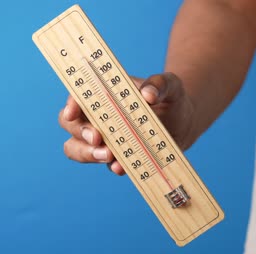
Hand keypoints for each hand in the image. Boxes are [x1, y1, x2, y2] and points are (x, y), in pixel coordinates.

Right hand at [58, 72, 194, 174]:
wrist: (184, 123)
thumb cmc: (171, 98)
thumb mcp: (171, 85)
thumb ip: (160, 84)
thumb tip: (148, 94)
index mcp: (104, 93)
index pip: (77, 96)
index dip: (71, 104)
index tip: (72, 112)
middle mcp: (97, 116)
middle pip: (71, 124)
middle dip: (80, 132)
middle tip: (97, 138)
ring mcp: (105, 139)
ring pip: (78, 148)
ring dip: (87, 154)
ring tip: (108, 155)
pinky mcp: (117, 158)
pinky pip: (107, 165)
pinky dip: (112, 166)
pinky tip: (121, 167)